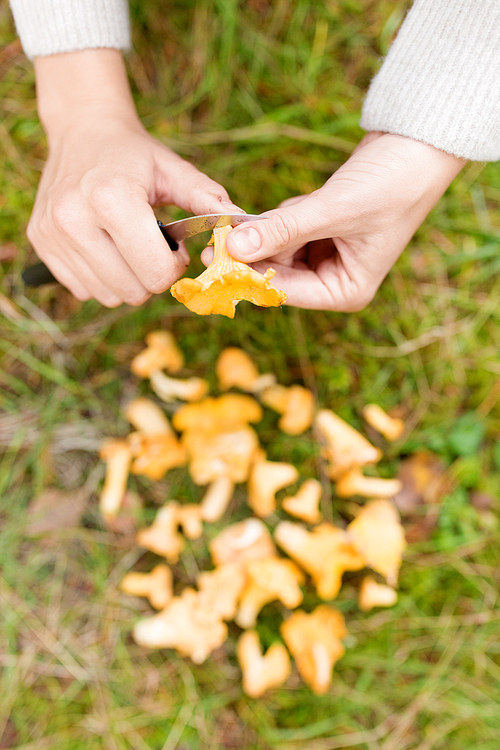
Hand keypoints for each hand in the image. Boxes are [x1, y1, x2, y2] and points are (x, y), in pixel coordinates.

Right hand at [28, 50, 241, 306]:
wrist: (82, 130)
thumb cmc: (135, 155)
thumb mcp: (174, 170)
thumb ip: (209, 199)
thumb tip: (243, 225)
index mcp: (112, 198)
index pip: (156, 273)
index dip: (174, 266)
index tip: (174, 245)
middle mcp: (74, 217)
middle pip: (133, 291)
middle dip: (152, 276)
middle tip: (153, 247)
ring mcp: (52, 233)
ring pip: (107, 296)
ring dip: (127, 280)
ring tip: (129, 246)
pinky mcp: (41, 243)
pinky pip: (83, 290)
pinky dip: (102, 278)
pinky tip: (106, 248)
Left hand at [223, 133, 464, 310]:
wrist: (418, 145)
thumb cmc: (391, 184)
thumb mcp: (334, 210)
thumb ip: (283, 230)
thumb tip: (234, 246)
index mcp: (345, 291)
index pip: (285, 291)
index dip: (249, 275)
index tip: (213, 259)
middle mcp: (335, 281)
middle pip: (277, 273)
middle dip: (252, 252)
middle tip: (217, 235)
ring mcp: (327, 257)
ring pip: (277, 249)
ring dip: (265, 231)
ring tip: (255, 216)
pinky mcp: (321, 233)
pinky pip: (285, 230)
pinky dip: (279, 217)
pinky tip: (289, 206)